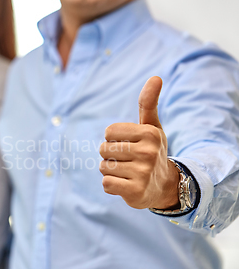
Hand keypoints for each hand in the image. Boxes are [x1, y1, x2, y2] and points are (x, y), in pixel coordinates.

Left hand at [99, 76, 179, 209]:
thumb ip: (148, 103)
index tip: (130, 146)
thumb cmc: (152, 151)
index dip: (113, 140)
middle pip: (104, 150)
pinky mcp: (135, 191)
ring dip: (111, 172)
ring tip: (129, 173)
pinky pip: (106, 183)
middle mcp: (148, 152)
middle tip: (130, 162)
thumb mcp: (151, 127)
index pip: (108, 132)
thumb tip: (155, 77)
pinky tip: (126, 185)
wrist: (164, 187)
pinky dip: (112, 186)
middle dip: (111, 157)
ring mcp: (143, 173)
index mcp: (149, 133)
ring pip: (103, 167)